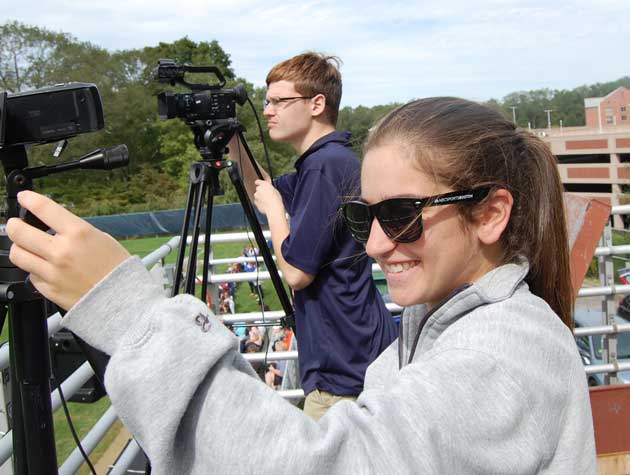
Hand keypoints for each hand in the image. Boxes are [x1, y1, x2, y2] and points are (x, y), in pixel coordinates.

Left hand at [7, 191, 130, 309]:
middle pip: (19, 232)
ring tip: (27, 248)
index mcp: (79, 234)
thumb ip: (75, 232)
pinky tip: (46, 269)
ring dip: (20, 248)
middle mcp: (62, 251)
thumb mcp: (102, 239)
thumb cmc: (117, 269)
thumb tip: (56, 227)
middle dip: (14, 225)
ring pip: (17, 254)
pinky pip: (31, 275)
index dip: (28, 199)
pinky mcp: (48, 290)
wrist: (123, 299)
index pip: (43, 209)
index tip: (25, 198)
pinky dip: (35, 270)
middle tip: (17, 225)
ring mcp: (52, 272)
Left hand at [253, 179, 283, 214]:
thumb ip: (269, 188)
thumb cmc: (276, 199)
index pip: (257, 181)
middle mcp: (258, 189)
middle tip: (267, 195)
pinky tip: (266, 205)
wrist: (274, 208)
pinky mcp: (255, 202)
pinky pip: (257, 202)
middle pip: (258, 189)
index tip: (259, 184)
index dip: (259, 183)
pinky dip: (260, 203)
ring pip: (257, 196)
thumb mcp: (275, 190)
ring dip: (260, 197)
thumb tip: (268, 188)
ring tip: (267, 201)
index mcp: (264, 184)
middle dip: (261, 191)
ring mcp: (256, 196)